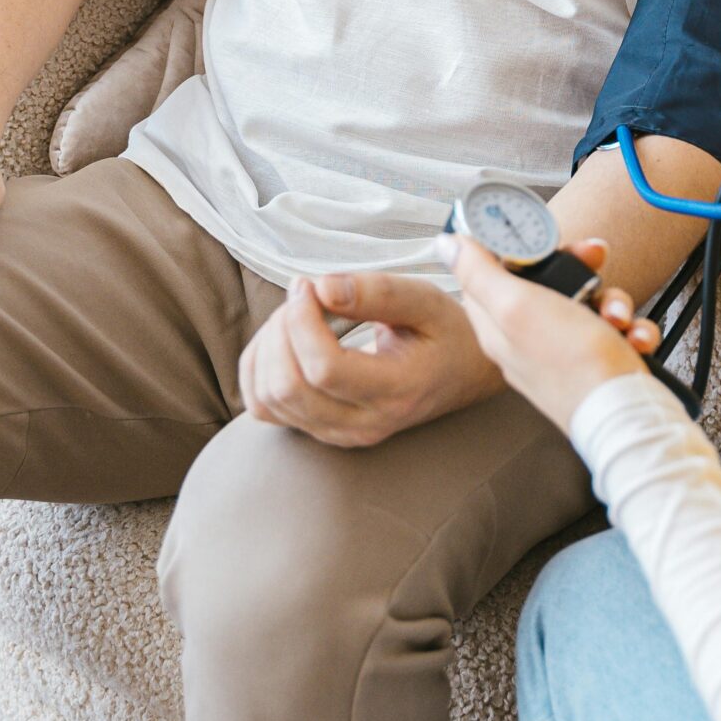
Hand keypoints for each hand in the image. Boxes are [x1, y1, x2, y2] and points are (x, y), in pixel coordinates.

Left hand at [237, 270, 503, 447]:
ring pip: (268, 399)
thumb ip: (378, 292)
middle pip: (289, 387)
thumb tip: (322, 288)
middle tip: (305, 294)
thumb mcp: (426, 299)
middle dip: (282, 329)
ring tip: (298, 314)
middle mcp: (364, 424)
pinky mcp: (319, 431)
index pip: (325, 369)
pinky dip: (258, 369)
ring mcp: (338, 434)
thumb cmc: (446, 331)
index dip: (302, 321)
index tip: (308, 286)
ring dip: (268, 346)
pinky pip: (263, 407)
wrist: (461, 374)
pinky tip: (282, 339)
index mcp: (396, 391)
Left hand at [442, 235, 655, 435]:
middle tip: (593, 262)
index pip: (489, 272)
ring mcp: (563, 350)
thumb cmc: (572, 366)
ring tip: (617, 316)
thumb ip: (480, 273)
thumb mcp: (518, 307)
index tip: (539, 237)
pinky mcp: (594, 359)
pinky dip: (627, 328)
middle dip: (576, 268)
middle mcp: (527, 338)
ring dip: (610, 300)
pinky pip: (610, 328)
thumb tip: (447, 244)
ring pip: (584, 301)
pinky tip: (633, 337)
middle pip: (544, 281)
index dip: (513, 247)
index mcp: (498, 325)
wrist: (625, 414)